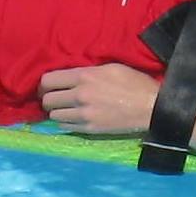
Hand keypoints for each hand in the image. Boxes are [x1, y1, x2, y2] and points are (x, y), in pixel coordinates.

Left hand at [38, 63, 161, 133]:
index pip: (48, 80)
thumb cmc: (135, 83)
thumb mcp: (111, 67)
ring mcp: (84, 114)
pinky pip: (65, 127)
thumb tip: (71, 76)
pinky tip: (75, 119)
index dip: (44, 84)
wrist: (151, 107)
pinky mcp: (89, 129)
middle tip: (56, 99)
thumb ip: (88, 71)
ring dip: (58, 112)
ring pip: (54, 115)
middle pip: (47, 100)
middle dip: (49, 99)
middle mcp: (80, 95)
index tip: (48, 87)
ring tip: (67, 110)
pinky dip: (67, 123)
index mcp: (84, 76)